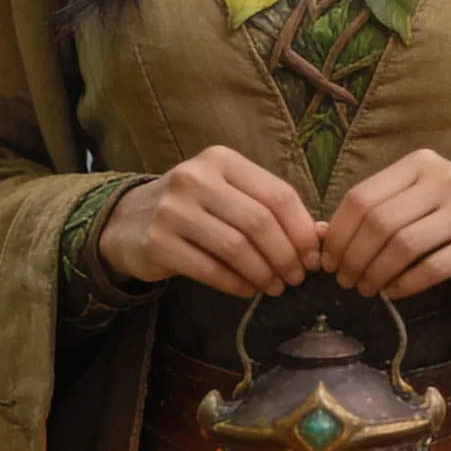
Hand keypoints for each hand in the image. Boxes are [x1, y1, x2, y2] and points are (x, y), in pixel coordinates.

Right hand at [98, 145, 321, 298]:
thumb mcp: (229, 194)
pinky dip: (236, 284)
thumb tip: (321, 236)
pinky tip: (248, 291)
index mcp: (221, 160)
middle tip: (296, 277)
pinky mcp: (158, 242)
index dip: (301, 229)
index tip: (313, 257)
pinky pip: (209, 269)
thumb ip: (269, 208)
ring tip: (274, 287)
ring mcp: (173, 209)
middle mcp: (196, 178)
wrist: (128, 221)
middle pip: (259, 222)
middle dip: (286, 255)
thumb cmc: (193, 208)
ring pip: (236, 247)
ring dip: (263, 273)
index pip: (277, 194)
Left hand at [320, 150, 450, 299]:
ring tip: (366, 289)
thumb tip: (318, 236)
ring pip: (402, 246)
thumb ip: (376, 210)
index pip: (362, 197)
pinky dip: (404, 285)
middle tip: (345, 281)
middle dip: (353, 258)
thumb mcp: (418, 199)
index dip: (338, 233)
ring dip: (375, 274)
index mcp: (420, 163)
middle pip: (379, 223)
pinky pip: (430, 269)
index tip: (327, 260)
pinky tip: (394, 292)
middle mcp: (444, 179)